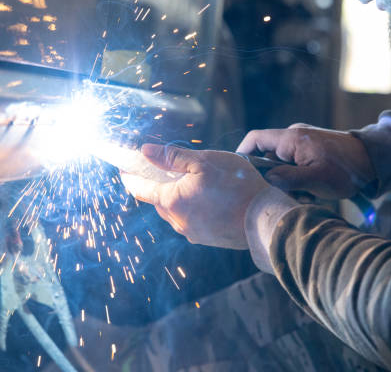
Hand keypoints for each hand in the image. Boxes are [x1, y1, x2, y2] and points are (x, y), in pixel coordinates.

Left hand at [120, 144, 270, 249]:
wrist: (265, 219)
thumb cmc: (237, 186)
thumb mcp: (204, 163)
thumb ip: (172, 157)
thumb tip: (145, 152)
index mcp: (171, 200)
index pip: (140, 188)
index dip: (130, 176)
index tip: (125, 168)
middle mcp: (177, 220)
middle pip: (159, 199)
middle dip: (160, 184)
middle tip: (170, 168)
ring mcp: (192, 232)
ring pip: (176, 210)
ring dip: (179, 196)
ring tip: (197, 182)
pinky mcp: (207, 238)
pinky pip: (192, 219)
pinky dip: (193, 207)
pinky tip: (211, 197)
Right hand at [236, 123, 374, 198]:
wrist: (375, 161)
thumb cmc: (347, 169)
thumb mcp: (316, 178)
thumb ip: (287, 179)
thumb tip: (265, 180)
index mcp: (291, 138)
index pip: (255, 139)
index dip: (241, 154)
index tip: (238, 173)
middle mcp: (294, 136)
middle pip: (266, 156)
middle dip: (270, 177)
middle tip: (279, 194)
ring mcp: (303, 143)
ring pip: (281, 164)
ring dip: (286, 181)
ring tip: (302, 195)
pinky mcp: (311, 151)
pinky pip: (293, 165)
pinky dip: (296, 180)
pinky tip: (310, 192)